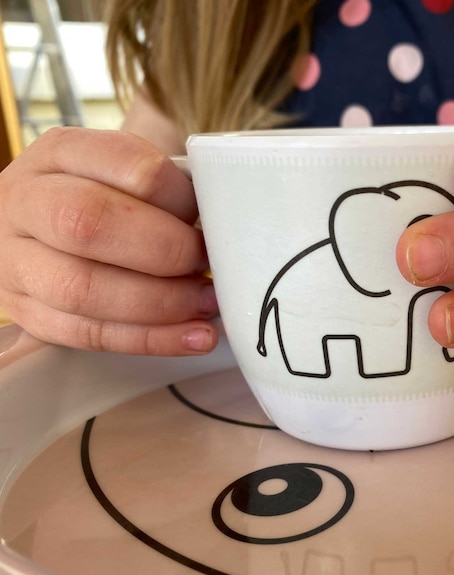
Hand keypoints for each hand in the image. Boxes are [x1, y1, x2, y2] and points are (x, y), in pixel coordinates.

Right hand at [0, 127, 218, 354]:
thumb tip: (226, 225)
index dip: (180, 199)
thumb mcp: (126, 172)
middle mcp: (25, 201)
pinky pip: (86, 334)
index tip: (211, 219)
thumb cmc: (106, 197)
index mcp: (60, 152)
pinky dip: (150, 339)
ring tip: (207, 304)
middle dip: (165, 252)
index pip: (129, 166)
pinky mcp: (25, 311)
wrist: (41, 225)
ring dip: (160, 303)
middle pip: (89, 224)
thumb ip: (169, 188)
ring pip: (82, 288)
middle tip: (206, 265)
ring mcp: (14, 259)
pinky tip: (193, 337)